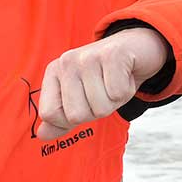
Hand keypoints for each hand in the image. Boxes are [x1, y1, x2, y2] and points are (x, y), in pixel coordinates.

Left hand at [35, 27, 170, 139]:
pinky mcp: (112, 54)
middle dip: (97, 110)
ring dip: (115, 101)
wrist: (138, 47)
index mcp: (54, 72)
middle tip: (105, 91)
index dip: (70, 119)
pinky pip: (118, 94)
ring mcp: (88, 57)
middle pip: (76, 115)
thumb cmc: (108, 76)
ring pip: (100, 107)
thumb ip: (62, 117)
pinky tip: (126, 75)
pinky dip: (128, 90)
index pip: (50, 114)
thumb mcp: (82, 98)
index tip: (84, 103)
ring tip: (116, 82)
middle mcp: (67, 62)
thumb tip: (42, 134)